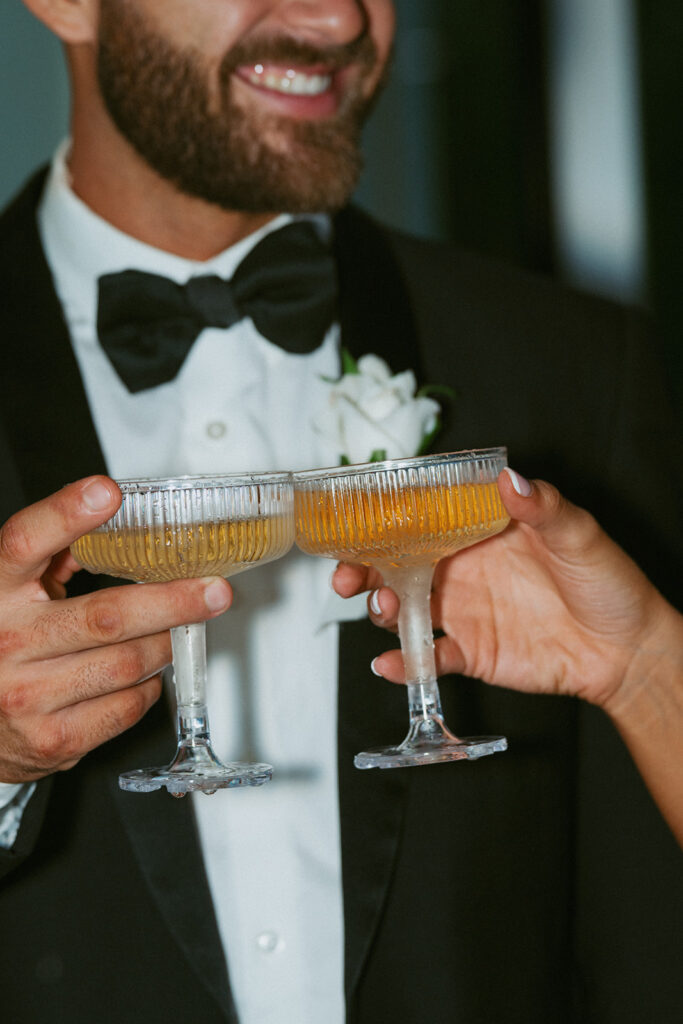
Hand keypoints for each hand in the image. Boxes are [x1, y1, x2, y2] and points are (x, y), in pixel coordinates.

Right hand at [0, 476, 231, 782]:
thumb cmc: (3, 643)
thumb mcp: (13, 592)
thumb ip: (54, 556)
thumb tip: (119, 518)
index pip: (24, 542)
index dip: (66, 515)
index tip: (108, 493)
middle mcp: (6, 642)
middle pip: (105, 615)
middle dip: (172, 602)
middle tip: (213, 591)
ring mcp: (28, 695)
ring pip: (129, 662)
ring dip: (164, 645)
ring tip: (173, 633)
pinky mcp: (54, 738)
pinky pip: (128, 706)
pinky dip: (149, 686)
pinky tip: (142, 674)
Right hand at [333, 469, 674, 712]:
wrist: (627, 649)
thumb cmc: (609, 582)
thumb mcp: (579, 534)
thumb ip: (543, 508)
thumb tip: (511, 480)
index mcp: (479, 530)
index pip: (420, 517)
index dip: (383, 518)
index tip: (354, 520)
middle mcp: (462, 568)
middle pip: (396, 564)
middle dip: (362, 568)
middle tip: (346, 575)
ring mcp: (462, 611)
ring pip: (403, 608)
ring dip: (382, 609)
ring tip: (384, 611)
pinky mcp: (470, 651)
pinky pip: (428, 656)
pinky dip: (405, 662)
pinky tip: (391, 664)